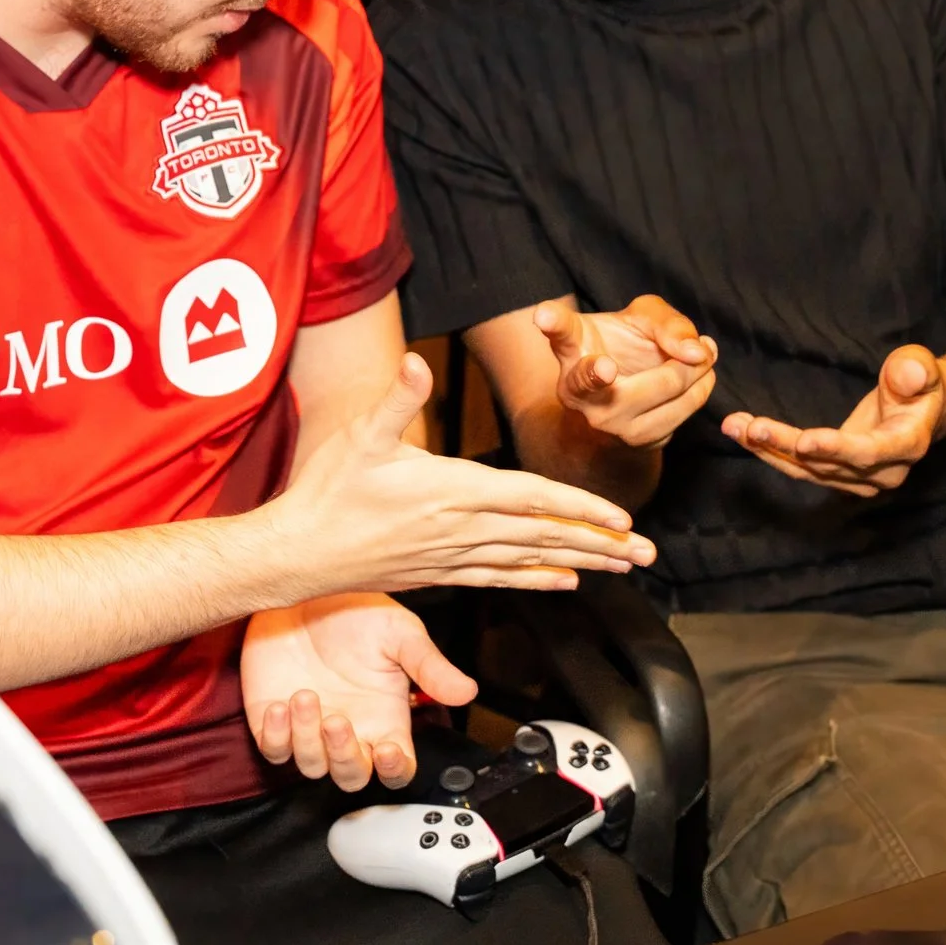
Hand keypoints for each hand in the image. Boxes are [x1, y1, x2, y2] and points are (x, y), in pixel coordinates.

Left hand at [243, 594, 476, 790]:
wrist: (300, 591)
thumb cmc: (352, 610)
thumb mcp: (398, 631)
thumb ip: (429, 665)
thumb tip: (467, 690)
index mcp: (384, 717)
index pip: (397, 767)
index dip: (394, 770)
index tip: (386, 751)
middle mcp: (349, 730)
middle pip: (352, 776)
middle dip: (345, 758)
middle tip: (337, 721)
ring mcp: (309, 729)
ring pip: (312, 765)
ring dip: (308, 737)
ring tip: (306, 694)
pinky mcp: (272, 721)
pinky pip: (274, 750)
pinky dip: (277, 735)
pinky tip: (281, 704)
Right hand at [265, 352, 656, 592]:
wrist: (300, 552)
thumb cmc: (328, 490)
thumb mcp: (360, 435)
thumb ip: (398, 398)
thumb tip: (420, 364)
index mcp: (451, 491)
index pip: (531, 499)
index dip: (580, 508)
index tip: (620, 518)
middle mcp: (461, 529)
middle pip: (544, 535)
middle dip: (600, 543)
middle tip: (645, 553)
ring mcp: (453, 556)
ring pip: (530, 560)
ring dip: (580, 563)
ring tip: (621, 567)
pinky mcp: (442, 573)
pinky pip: (501, 579)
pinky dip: (537, 579)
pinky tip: (565, 581)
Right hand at [535, 296, 716, 449]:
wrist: (621, 391)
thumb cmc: (623, 343)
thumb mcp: (640, 317)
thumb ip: (667, 324)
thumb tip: (696, 353)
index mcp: (570, 350)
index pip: (561, 335)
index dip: (553, 322)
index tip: (551, 321)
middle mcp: (578, 393)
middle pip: (648, 381)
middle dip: (682, 362)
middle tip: (705, 345)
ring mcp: (605, 425)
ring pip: (669, 398)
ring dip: (698, 375)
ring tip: (705, 356)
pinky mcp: (635, 445)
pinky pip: (681, 418)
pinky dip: (698, 395)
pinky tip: (697, 381)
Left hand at [721, 344, 945, 496]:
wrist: (920, 409)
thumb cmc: (920, 384)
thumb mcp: (923, 368)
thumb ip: (915, 370)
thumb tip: (908, 374)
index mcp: (907, 446)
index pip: (868, 452)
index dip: (835, 448)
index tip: (803, 441)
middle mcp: (882, 473)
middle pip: (827, 464)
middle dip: (785, 445)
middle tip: (749, 427)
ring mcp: (858, 479)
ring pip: (806, 469)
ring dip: (768, 449)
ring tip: (735, 427)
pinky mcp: (837, 475)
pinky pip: (800, 467)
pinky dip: (770, 450)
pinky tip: (743, 432)